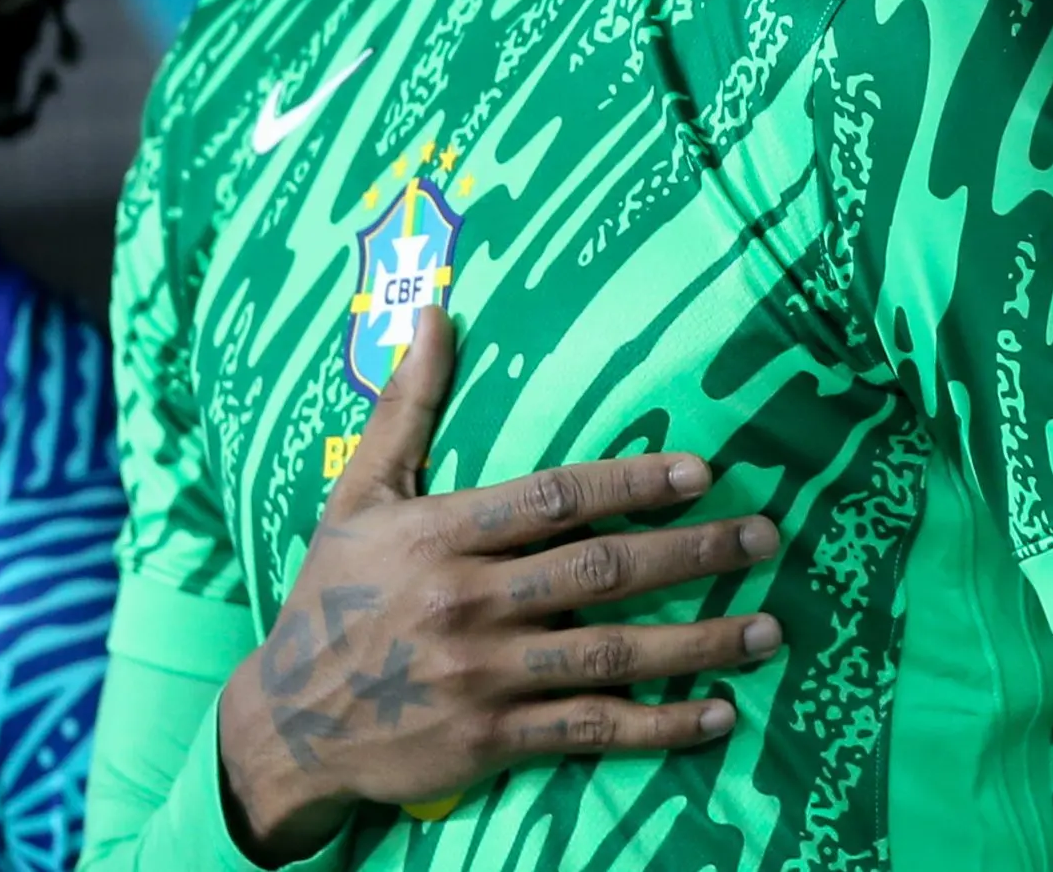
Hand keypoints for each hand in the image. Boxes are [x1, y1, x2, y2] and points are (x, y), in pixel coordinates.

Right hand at [214, 307, 785, 861]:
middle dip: (693, 554)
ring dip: (699, 644)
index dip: (631, 483)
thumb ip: (406, 407)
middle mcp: (466, 602)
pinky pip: (589, 730)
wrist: (283, 724)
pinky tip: (717, 715)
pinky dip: (658, 727)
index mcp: (440, 536)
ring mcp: (482, 676)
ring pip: (610, 655)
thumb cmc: (331, 597)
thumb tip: (431, 312)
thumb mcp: (358, 496)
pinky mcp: (490, 741)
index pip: (553, 499)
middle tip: (766, 536)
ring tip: (769, 630)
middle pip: (600, 572)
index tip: (701, 471)